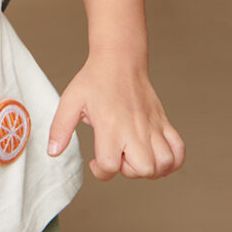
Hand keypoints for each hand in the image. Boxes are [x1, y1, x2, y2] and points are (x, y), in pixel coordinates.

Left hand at [47, 56, 184, 180]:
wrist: (120, 58)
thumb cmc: (95, 79)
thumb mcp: (70, 100)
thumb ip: (60, 128)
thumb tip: (53, 152)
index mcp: (110, 124)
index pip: (110, 165)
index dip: (101, 171)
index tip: (96, 161)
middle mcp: (134, 128)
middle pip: (143, 169)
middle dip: (129, 172)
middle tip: (118, 156)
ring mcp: (152, 126)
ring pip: (164, 163)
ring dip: (151, 169)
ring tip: (136, 158)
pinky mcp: (163, 122)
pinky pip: (179, 150)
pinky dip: (173, 162)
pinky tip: (158, 159)